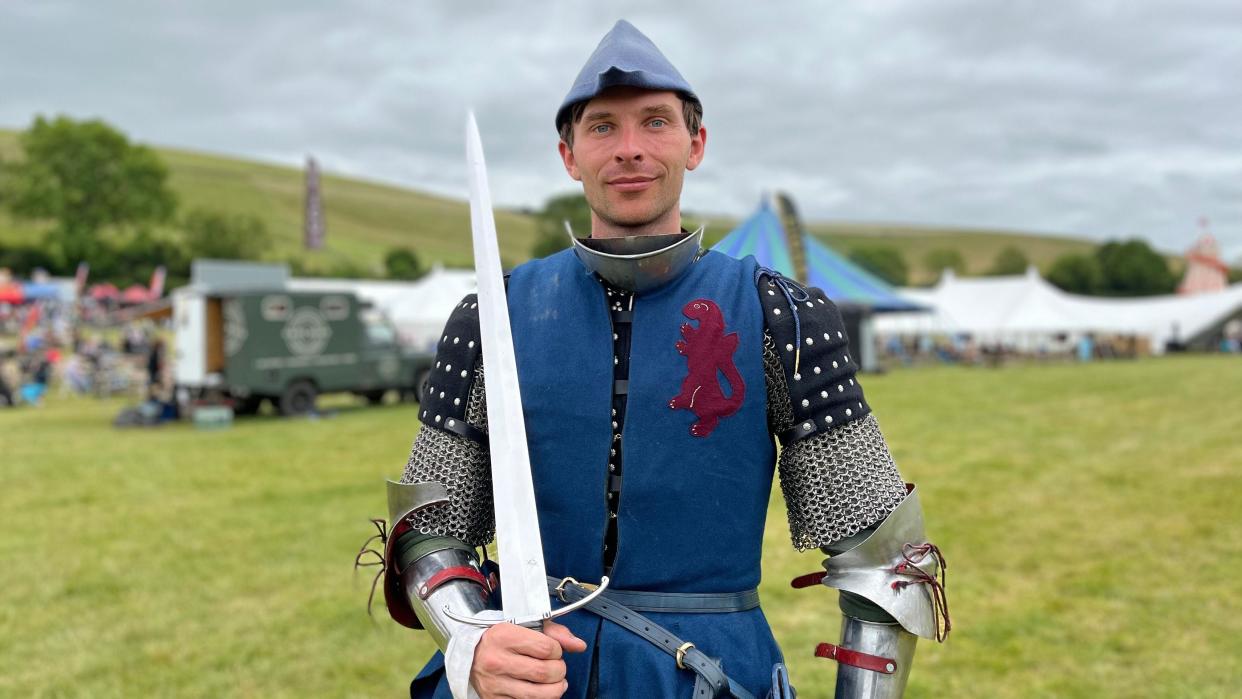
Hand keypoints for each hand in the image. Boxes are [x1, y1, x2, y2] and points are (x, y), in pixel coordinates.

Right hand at [469, 620, 585, 698]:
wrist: (470, 654)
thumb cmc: (502, 639)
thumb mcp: (525, 626)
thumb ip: (555, 633)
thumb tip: (579, 645)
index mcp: (503, 636)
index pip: (547, 648)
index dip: (557, 650)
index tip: (553, 650)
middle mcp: (496, 661)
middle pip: (545, 672)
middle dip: (559, 670)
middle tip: (556, 667)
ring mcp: (495, 684)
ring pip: (540, 695)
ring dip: (556, 689)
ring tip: (555, 682)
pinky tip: (542, 691)